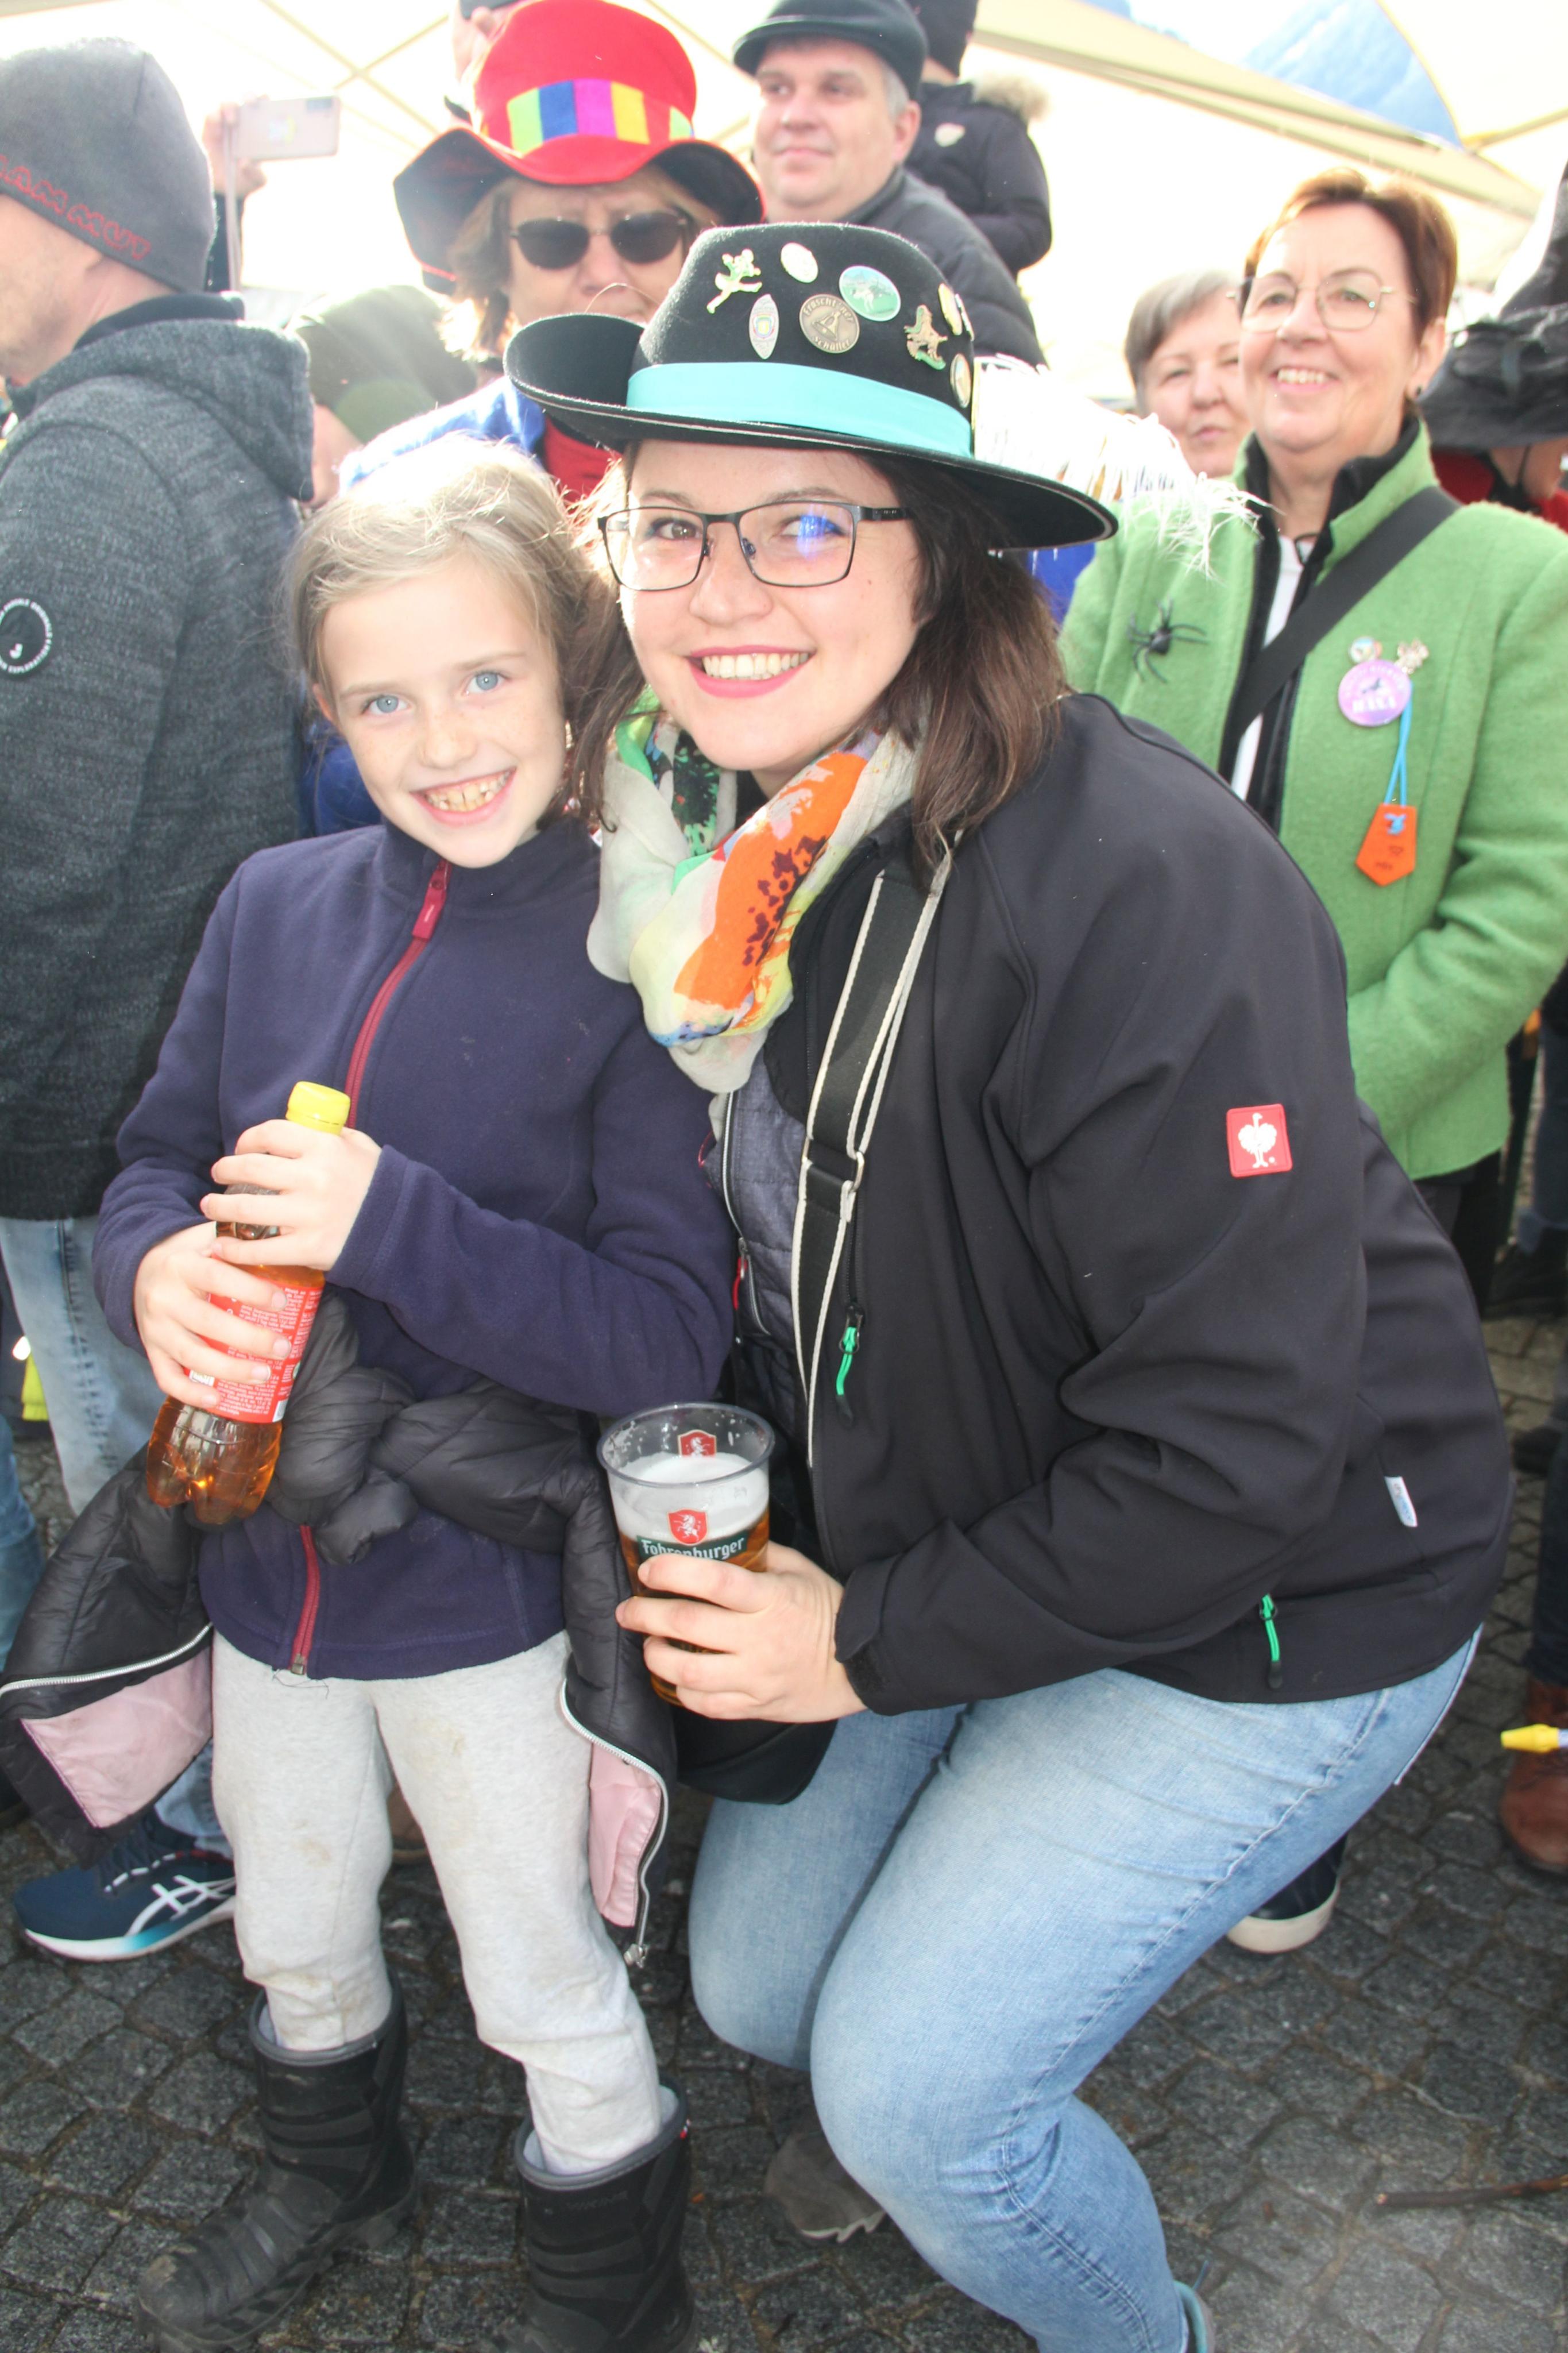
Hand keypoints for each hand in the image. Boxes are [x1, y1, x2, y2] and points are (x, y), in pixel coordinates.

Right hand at [134, 1222, 295, 1405]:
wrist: (138, 1270)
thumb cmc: (188, 1256)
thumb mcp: (205, 1238)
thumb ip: (235, 1241)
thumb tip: (281, 1245)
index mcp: (181, 1265)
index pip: (217, 1277)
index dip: (250, 1291)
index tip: (282, 1302)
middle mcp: (164, 1298)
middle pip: (208, 1323)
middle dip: (249, 1339)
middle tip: (283, 1348)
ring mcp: (154, 1328)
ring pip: (191, 1355)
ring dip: (229, 1370)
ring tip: (264, 1375)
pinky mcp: (150, 1350)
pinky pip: (166, 1377)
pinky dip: (190, 1392)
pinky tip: (217, 1399)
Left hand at [201, 1123, 380, 1273]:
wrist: (403, 1229)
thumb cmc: (379, 1185)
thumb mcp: (360, 1147)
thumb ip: (329, 1135)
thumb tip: (297, 1127)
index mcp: (325, 1148)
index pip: (270, 1135)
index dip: (246, 1140)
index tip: (239, 1148)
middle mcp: (313, 1179)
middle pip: (250, 1170)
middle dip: (224, 1171)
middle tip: (217, 1175)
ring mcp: (309, 1215)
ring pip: (246, 1210)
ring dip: (219, 1209)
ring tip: (210, 1207)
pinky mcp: (309, 1248)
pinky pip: (261, 1248)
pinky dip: (234, 1248)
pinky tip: (221, 1245)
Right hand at [202, 104, 268, 198]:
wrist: (222, 187)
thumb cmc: (243, 180)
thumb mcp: (254, 181)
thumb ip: (255, 175)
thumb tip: (245, 163)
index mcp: (258, 132)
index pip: (263, 110)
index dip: (266, 101)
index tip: (267, 100)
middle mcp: (242, 123)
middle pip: (245, 101)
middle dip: (249, 97)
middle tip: (251, 103)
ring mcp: (225, 124)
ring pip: (227, 105)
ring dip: (230, 108)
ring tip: (232, 121)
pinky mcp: (210, 128)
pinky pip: (211, 117)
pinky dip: (214, 119)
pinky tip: (218, 126)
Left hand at [616, 1541, 865, 1721]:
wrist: (858, 1665)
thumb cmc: (827, 1609)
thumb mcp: (800, 1569)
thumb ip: (760, 1555)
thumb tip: (719, 1539)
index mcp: (770, 1599)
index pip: (716, 1583)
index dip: (676, 1573)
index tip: (649, 1569)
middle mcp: (759, 1639)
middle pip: (689, 1625)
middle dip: (647, 1615)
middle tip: (628, 1610)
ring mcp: (755, 1677)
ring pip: (689, 1672)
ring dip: (656, 1656)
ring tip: (649, 1644)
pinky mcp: (754, 1706)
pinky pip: (705, 1704)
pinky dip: (681, 1690)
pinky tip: (674, 1675)